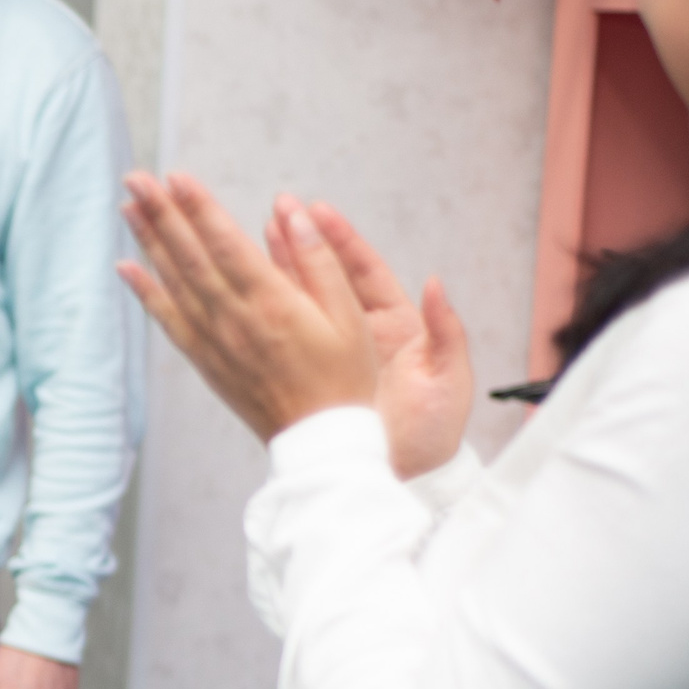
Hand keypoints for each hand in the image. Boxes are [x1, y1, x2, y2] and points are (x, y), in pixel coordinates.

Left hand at [118, 172, 377, 441]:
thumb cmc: (344, 377)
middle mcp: (235, 320)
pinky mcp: (206, 361)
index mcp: (272, 304)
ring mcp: (215, 342)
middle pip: (190, 257)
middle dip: (162, 213)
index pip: (226, 244)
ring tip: (128, 205)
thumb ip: (318, 261)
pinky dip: (145, 292)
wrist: (319, 443)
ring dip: (149, 242)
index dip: (199, 208)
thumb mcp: (349, 316)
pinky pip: (168, 321)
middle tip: (136, 177)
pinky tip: (126, 267)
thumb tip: (291, 212)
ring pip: (174, 283)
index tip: (176, 176)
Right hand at [264, 198, 475, 479]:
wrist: (405, 478)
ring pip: (302, 303)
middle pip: (326, 278)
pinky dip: (267, 313)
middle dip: (301, 242)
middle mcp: (360, 334)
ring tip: (253, 235)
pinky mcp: (312, 376)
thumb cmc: (432, 433)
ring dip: (278, 269)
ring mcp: (333, 354)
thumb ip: (446, 331)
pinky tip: (241, 290)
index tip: (316, 212)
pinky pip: (287, 338)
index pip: (362, 272)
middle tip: (276, 210)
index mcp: (395, 326)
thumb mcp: (447, 380)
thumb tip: (436, 284)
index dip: (340, 240)